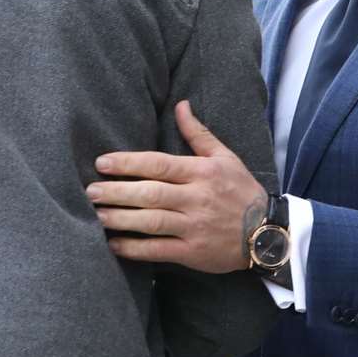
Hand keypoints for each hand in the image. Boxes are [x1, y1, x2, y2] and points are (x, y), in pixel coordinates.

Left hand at [87, 101, 266, 273]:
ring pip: (151, 221)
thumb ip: (198, 133)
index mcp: (203, 172)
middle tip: (89, 191)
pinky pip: (158, 250)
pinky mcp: (193, 252)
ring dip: (120, 218)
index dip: (128, 163)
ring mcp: (195, 226)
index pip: (159, 165)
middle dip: (117, 192)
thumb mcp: (225, 157)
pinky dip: (134, 248)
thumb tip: (180, 104)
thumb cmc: (242, 191)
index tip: (102, 162)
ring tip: (95, 214)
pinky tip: (113, 244)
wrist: (268, 233)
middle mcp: (197, 198)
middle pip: (150, 193)